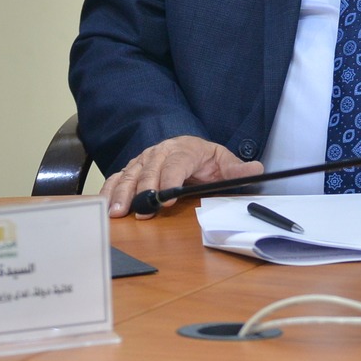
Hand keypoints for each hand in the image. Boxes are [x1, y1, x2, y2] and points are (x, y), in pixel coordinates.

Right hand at [99, 136, 262, 216]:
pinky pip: (117, 178)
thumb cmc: (204, 159)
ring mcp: (143, 160)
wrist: (187, 148)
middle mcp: (159, 152)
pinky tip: (103, 205)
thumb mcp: (223, 161)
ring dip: (121, 193)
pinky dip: (109, 190)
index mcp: (183, 149)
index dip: (170, 180)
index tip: (168, 198)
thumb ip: (237, 169)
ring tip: (115, 212)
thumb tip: (257, 170)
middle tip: (139, 211)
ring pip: (130, 174)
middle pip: (148, 169)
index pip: (175, 163)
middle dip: (142, 190)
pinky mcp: (132, 169)